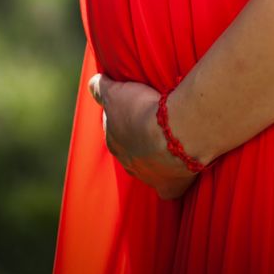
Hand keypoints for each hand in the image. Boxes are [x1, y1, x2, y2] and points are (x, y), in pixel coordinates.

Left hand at [89, 73, 197, 199]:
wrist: (174, 131)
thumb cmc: (144, 110)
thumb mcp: (116, 92)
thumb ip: (101, 89)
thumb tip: (92, 85)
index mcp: (114, 142)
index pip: (116, 129)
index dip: (128, 117)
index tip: (141, 106)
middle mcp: (128, 164)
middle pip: (134, 150)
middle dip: (142, 139)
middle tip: (158, 122)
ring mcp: (148, 178)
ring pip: (151, 168)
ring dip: (159, 157)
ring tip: (173, 140)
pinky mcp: (170, 187)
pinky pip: (170, 189)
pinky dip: (174, 182)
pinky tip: (180, 173)